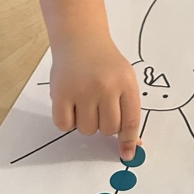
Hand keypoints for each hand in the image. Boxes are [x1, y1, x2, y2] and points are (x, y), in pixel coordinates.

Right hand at [49, 34, 140, 161]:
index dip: (129, 141)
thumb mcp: (124, 79)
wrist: (80, 38)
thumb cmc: (104, 63)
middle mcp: (105, 86)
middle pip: (108, 129)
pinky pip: (65, 125)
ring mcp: (82, 89)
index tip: (127, 155)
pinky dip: (67, 121)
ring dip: (85, 122)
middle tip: (99, 107)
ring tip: (84, 100)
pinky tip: (70, 104)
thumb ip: (129, 110)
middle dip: (104, 124)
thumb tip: (132, 146)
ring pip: (87, 130)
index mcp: (126, 82)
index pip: (131, 121)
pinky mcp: (60, 92)